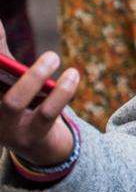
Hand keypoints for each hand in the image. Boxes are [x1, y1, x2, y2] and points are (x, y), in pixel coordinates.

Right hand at [0, 20, 78, 166]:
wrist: (38, 145)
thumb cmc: (20, 102)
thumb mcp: (9, 78)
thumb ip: (1, 54)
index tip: (1, 45)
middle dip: (8, 66)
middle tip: (33, 46)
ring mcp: (5, 128)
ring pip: (13, 102)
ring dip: (34, 76)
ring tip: (53, 56)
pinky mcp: (31, 136)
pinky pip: (46, 114)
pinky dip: (62, 92)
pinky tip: (73, 75)